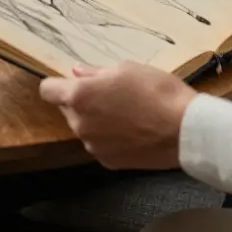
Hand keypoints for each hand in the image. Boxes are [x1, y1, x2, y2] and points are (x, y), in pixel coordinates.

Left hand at [39, 62, 196, 169]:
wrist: (185, 130)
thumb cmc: (157, 91)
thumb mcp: (127, 69)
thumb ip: (96, 72)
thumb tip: (77, 73)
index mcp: (79, 97)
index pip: (47, 90)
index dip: (57, 84)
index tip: (72, 82)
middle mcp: (79, 123)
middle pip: (67, 109)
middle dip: (81, 101)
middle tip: (111, 94)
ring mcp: (92, 145)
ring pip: (84, 128)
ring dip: (96, 120)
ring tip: (127, 113)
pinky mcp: (108, 161)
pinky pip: (100, 144)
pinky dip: (110, 138)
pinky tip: (133, 131)